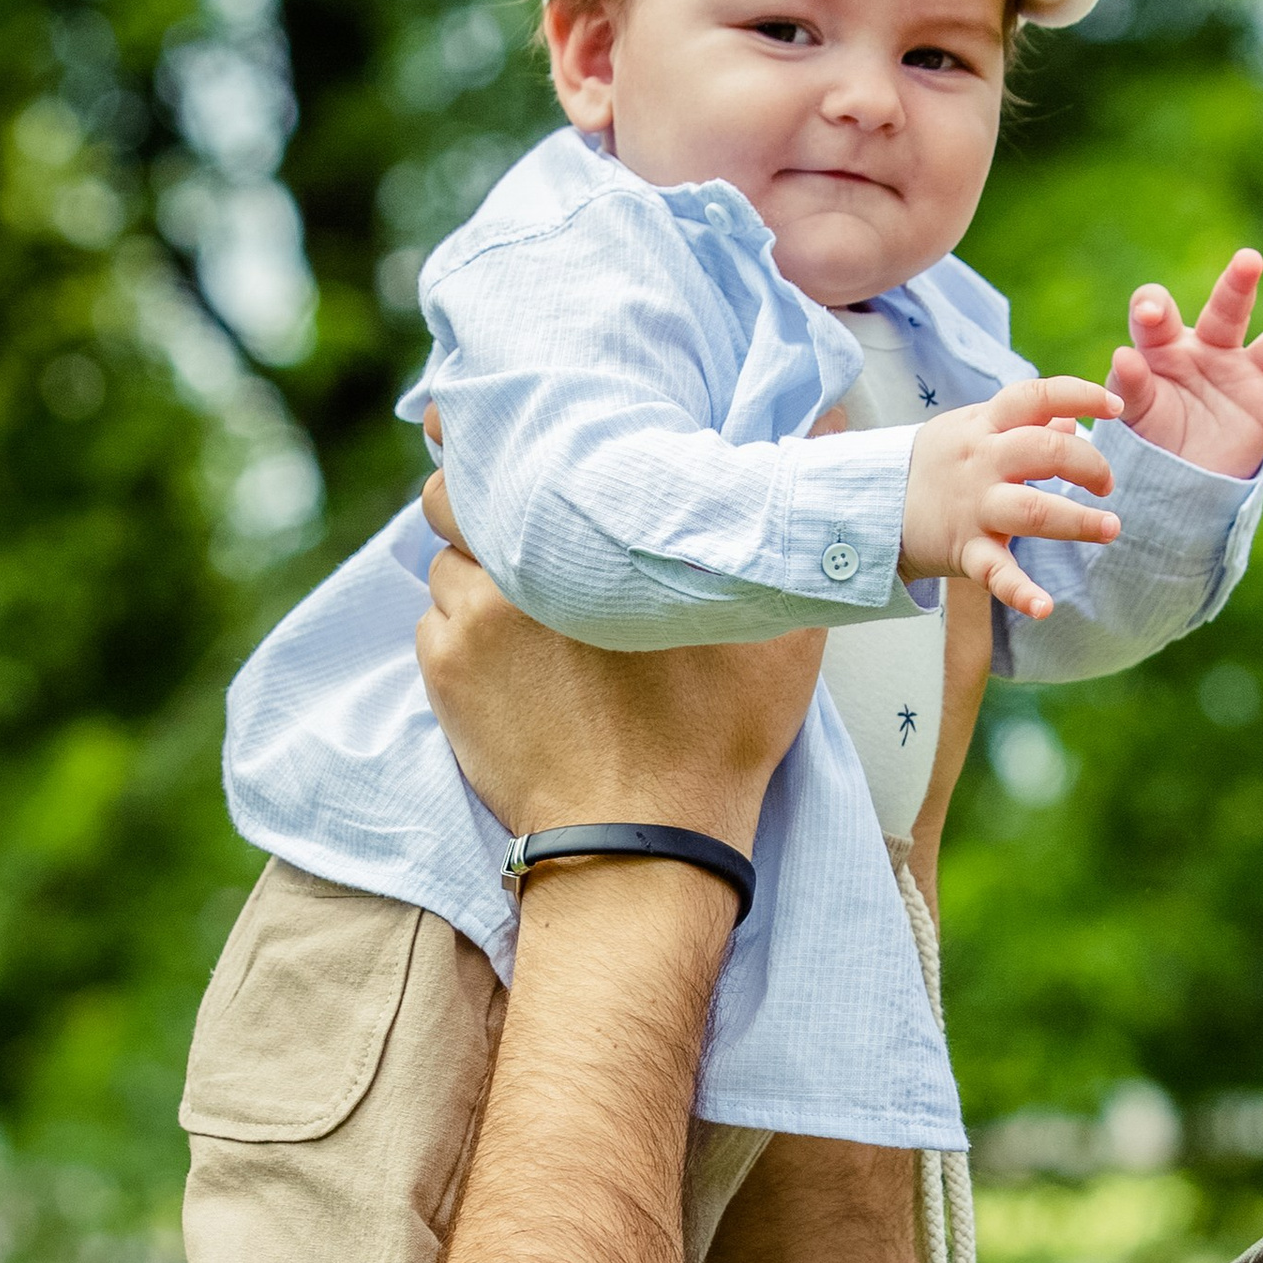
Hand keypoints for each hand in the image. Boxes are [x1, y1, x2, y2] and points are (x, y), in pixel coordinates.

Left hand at [416, 482, 823, 848]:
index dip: (516, 452)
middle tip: (532, 538)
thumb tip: (826, 423)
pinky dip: (464, 631)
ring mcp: (470, 625)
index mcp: (592, 538)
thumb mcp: (779, 630)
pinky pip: (437, 625)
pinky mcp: (447, 679)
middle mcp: (516, 568)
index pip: (514, 453)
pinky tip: (514, 660)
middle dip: (486, 509)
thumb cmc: (715, 737)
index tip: (535, 464)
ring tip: (528, 609)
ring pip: (449, 564)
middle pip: (461, 501)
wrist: (644, 839)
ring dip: (479, 575)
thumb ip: (785, 526)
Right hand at [899, 375, 1122, 622]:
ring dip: (1077, 521)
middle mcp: (982, 461)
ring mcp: (974, 507)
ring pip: (1032, 509)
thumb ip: (1023, 422)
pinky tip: (1044, 607)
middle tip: (1107, 483)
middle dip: (1088, 463)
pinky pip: (995, 573)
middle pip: (1043, 449)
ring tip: (1110, 528)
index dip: (1080, 395)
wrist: (871, 503)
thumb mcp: (974, 429)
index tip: (1116, 406)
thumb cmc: (937, 463)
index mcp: (985, 425)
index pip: (1036, 396)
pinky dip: (1020, 592)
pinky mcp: (964, 550)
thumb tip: (1073, 418)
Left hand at [1105, 251, 1262, 476]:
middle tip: (1248, 260)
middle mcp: (1212, 349)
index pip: (1161, 314)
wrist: (1178, 476)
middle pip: (1227, 312)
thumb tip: (1124, 356)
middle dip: (1238, 286)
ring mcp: (1246, 376)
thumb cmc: (1151, 431)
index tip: (1151, 314)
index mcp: (1167, 343)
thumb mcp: (1132, 409)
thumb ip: (1130, 385)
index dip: (1154, 308)